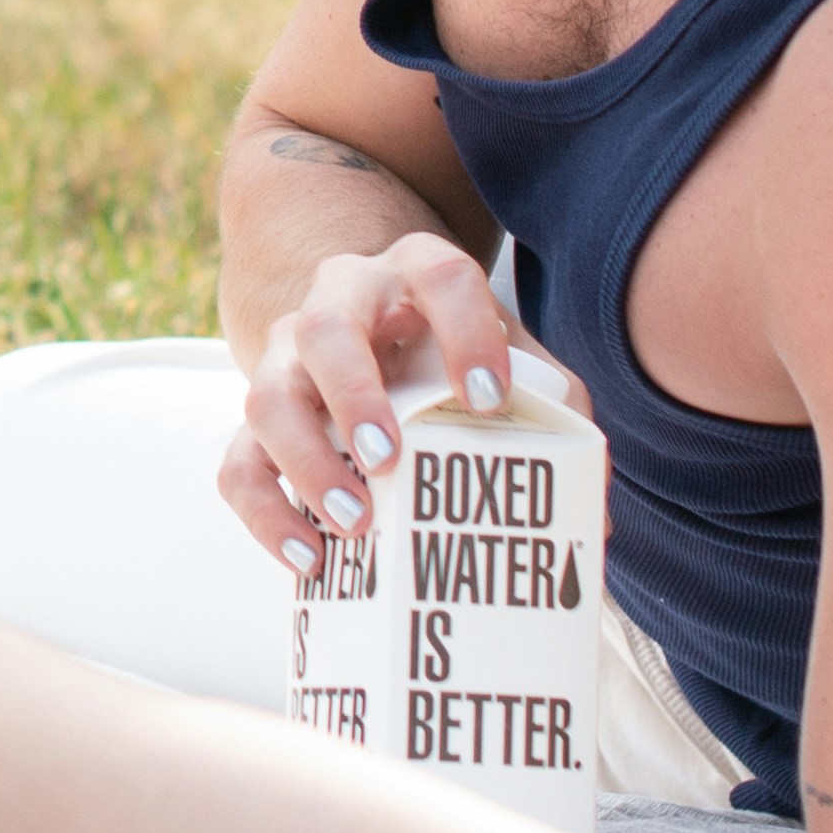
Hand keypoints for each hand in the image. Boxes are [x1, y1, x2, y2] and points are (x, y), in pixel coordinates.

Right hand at [215, 233, 528, 576]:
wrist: (376, 336)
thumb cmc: (456, 356)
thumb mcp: (509, 362)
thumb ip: (554, 416)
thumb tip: (595, 524)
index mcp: (414, 274)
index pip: (440, 277)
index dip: (467, 330)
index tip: (490, 396)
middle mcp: (340, 303)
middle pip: (326, 327)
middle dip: (354, 394)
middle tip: (389, 459)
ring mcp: (288, 358)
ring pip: (266, 393)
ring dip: (305, 460)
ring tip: (354, 520)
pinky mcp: (260, 420)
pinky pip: (238, 462)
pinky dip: (266, 513)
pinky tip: (309, 558)